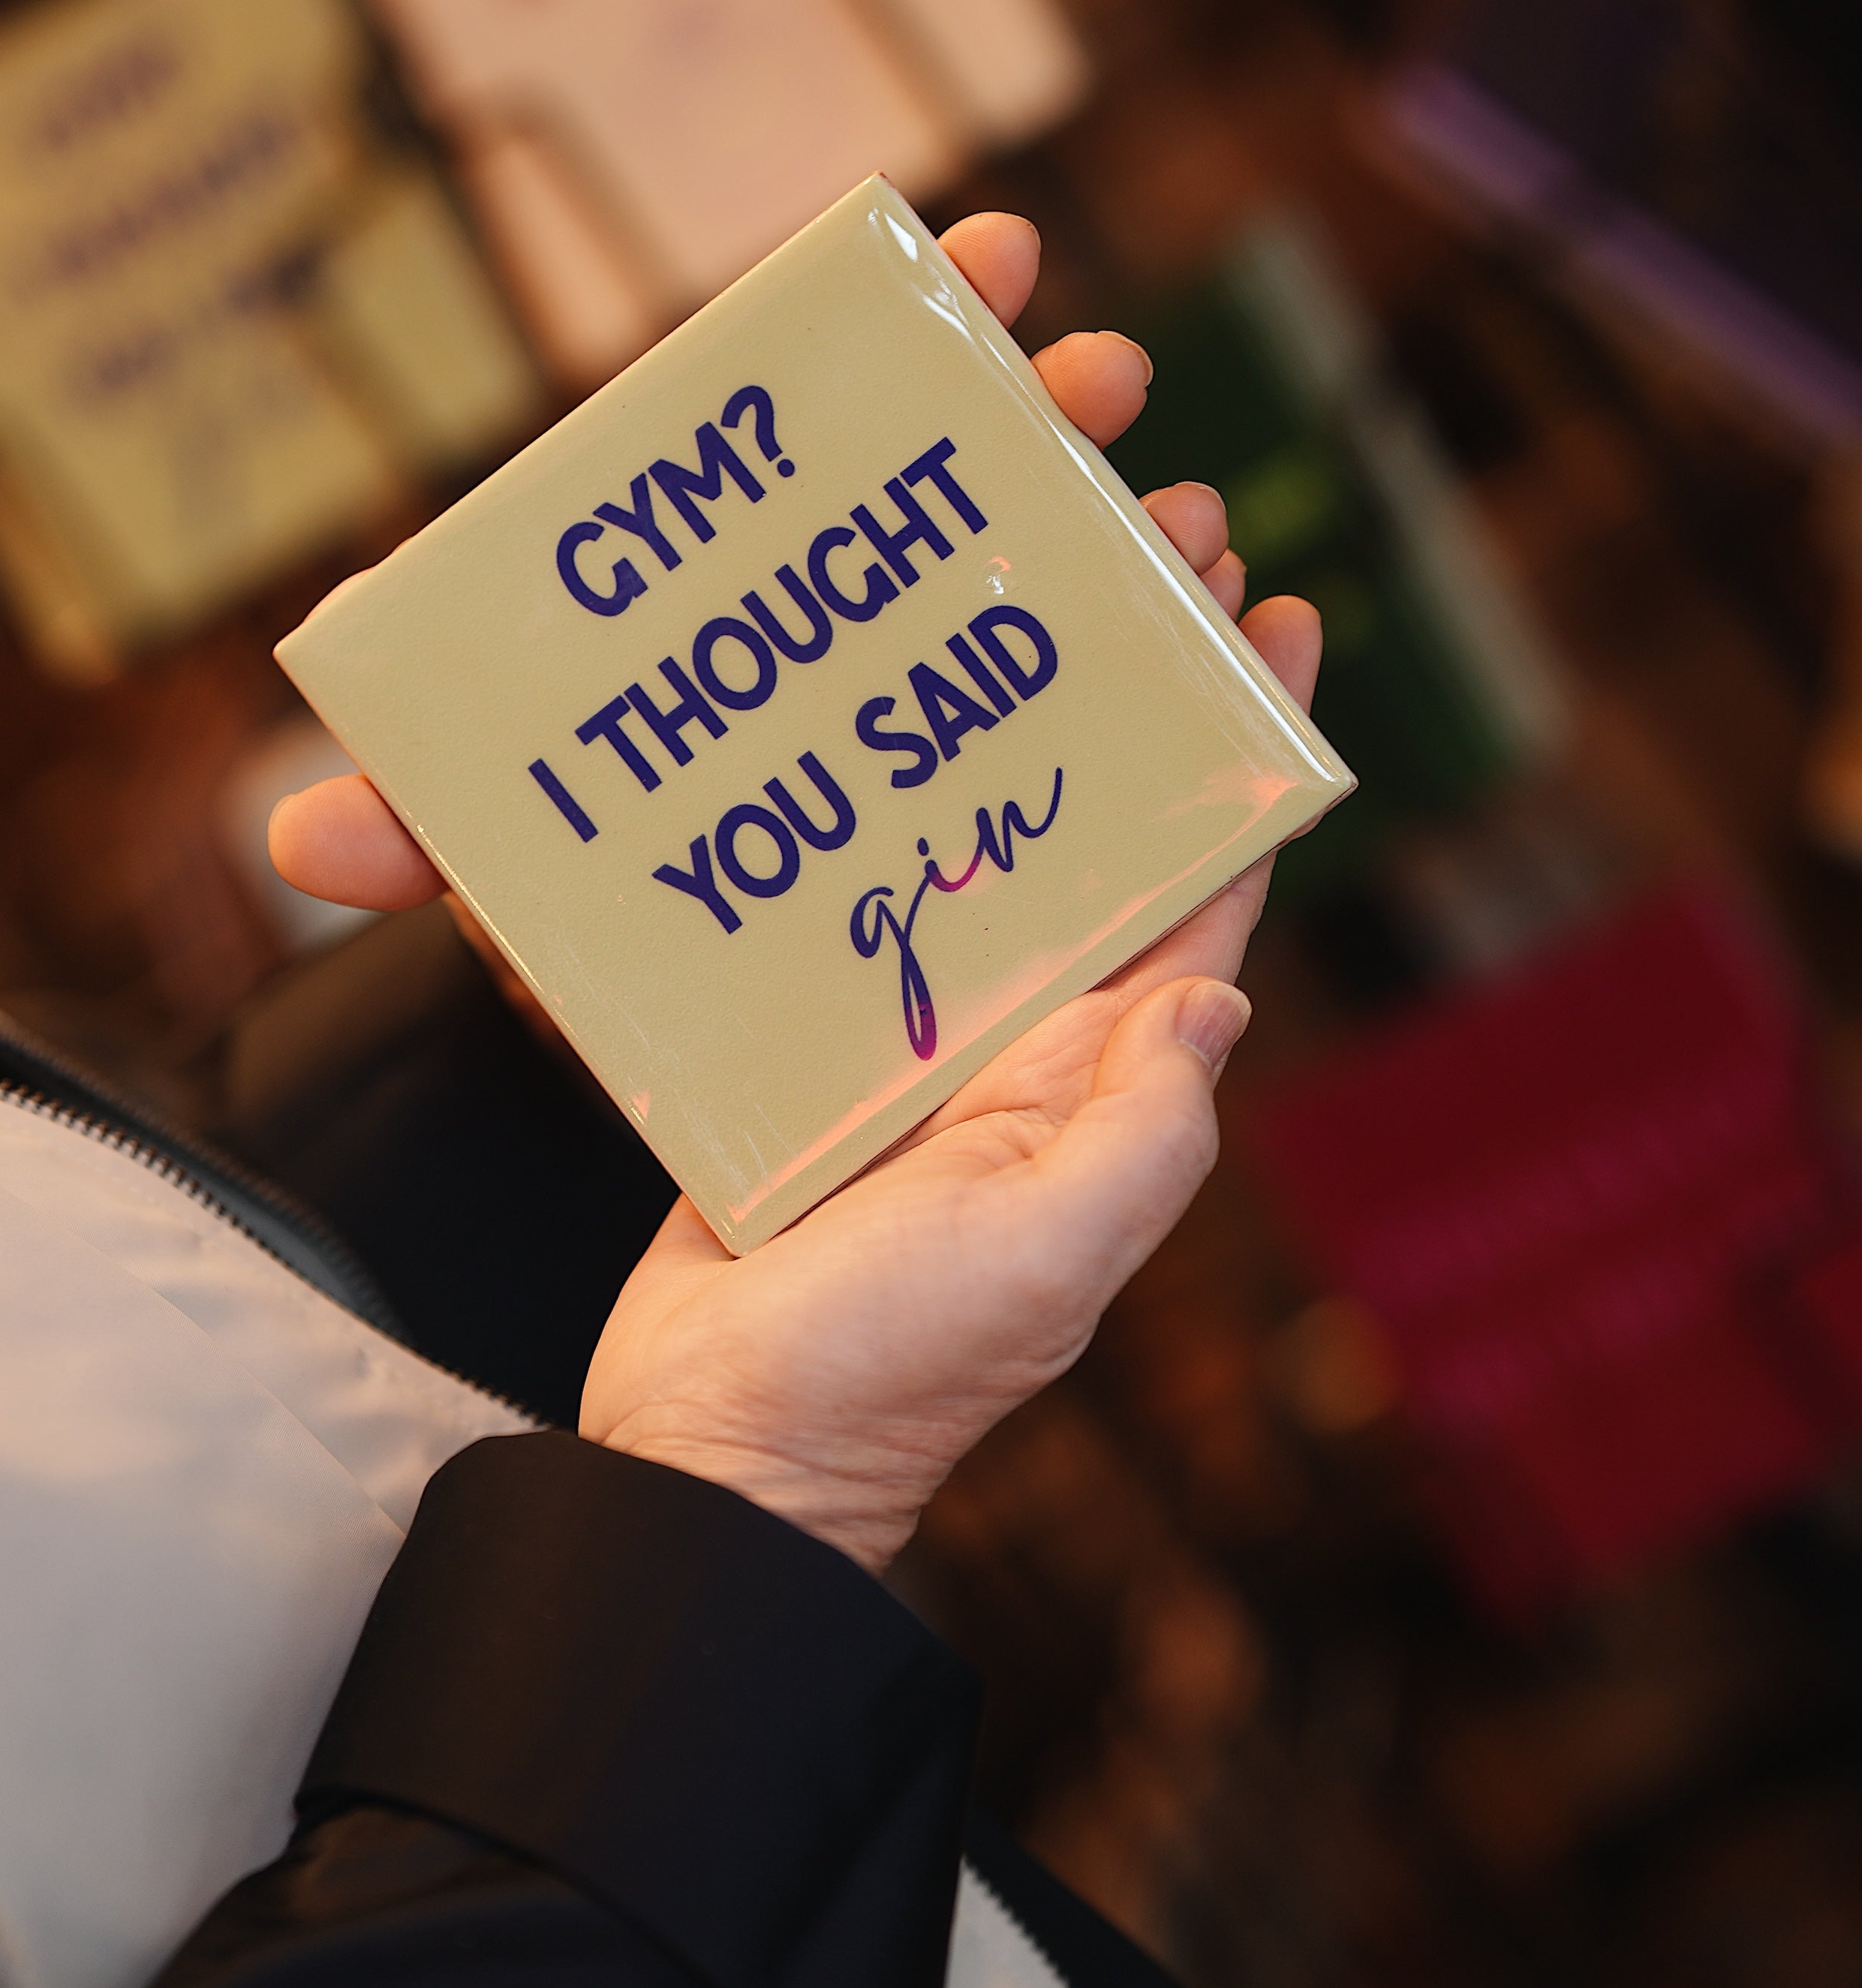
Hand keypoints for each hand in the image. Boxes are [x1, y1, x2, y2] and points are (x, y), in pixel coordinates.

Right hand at [271, 211, 1320, 1572]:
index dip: (1243, 759)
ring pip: (955, 834)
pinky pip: (816, 901)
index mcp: (1092, 1082)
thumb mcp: (1038, 1263)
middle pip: (1084, 823)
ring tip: (995, 570)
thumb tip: (1220, 990)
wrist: (711, 1463)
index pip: (1199, 891)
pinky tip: (821, 710)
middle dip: (1121, 682)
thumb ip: (1134, 1137)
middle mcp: (1014, 1045)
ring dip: (984, 709)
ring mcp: (899, 1042)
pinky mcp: (783, 1049)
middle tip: (1140, 524)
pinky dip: (828, 804)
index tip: (1277, 610)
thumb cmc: (884, 1378)